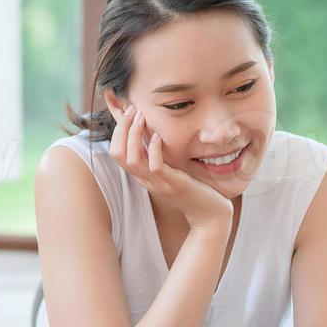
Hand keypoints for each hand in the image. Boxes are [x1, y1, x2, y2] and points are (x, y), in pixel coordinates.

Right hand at [107, 100, 232, 231]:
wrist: (209, 216)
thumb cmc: (192, 190)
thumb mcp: (171, 171)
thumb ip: (160, 157)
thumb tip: (153, 135)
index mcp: (142, 176)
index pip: (117, 153)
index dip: (118, 131)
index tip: (129, 113)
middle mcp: (145, 180)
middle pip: (119, 154)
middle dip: (122, 128)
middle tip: (132, 110)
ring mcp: (158, 184)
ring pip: (133, 159)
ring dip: (134, 134)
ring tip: (141, 117)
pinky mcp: (174, 185)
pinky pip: (156, 167)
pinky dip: (154, 149)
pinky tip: (159, 136)